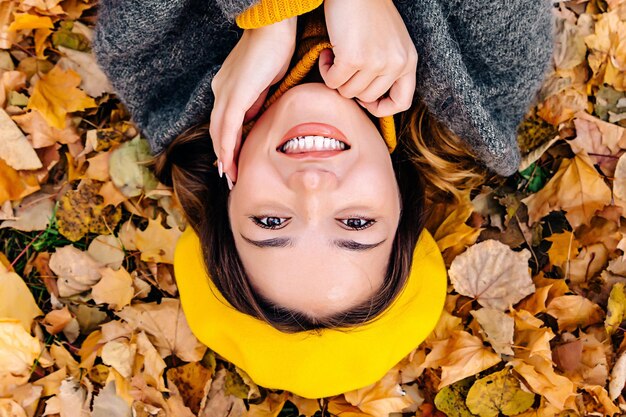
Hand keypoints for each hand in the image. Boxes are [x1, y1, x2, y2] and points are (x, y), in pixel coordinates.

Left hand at [210, 17, 296, 183]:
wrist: (274, 27)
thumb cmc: (274, 49)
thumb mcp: (265, 81)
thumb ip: (256, 101)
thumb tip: (253, 118)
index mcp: (227, 87)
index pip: (224, 121)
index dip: (227, 143)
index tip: (233, 161)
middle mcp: (221, 91)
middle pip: (217, 130)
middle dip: (223, 155)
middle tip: (230, 176)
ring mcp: (225, 92)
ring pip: (219, 132)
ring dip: (225, 156)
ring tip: (231, 176)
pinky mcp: (234, 95)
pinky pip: (227, 127)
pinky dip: (227, 147)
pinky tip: (231, 162)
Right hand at [321, 0, 417, 116]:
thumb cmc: (370, 12)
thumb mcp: (392, 43)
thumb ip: (389, 67)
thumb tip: (368, 100)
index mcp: (409, 61)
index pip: (402, 102)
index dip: (381, 108)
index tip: (365, 100)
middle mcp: (396, 64)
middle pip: (367, 98)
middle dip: (351, 86)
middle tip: (344, 67)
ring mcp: (375, 62)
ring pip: (348, 91)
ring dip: (336, 77)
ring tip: (337, 55)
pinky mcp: (353, 58)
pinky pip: (333, 81)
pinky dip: (326, 69)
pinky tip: (328, 52)